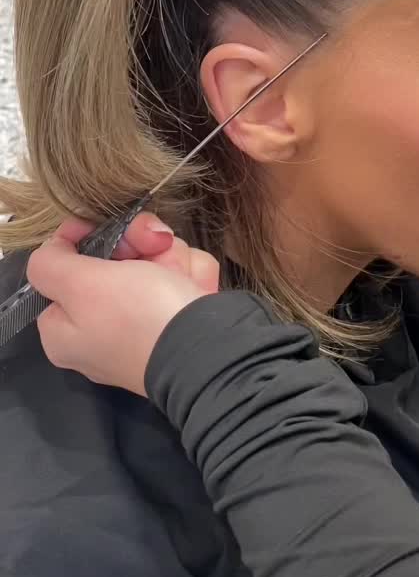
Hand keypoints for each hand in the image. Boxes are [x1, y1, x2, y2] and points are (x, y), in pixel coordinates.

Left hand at [29, 215, 219, 396]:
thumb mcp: (81, 286)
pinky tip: (195, 287)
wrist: (211, 351)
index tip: (98, 224)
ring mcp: (145, 323)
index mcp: (65, 329)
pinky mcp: (181, 318)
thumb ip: (49, 264)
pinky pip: (182, 276)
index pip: (63, 267)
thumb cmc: (138, 317)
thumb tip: (52, 249)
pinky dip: (192, 276)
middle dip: (138, 245)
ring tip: (181, 276)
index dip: (82, 239)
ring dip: (172, 258)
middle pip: (113, 258)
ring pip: (154, 260)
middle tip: (155, 245)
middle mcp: (101, 328)